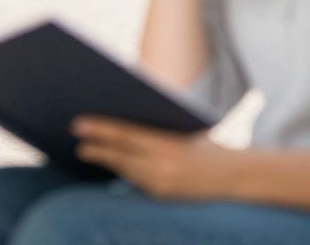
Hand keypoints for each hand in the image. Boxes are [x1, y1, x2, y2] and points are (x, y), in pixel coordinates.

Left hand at [73, 116, 235, 199]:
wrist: (235, 176)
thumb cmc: (206, 143)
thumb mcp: (182, 128)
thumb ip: (155, 125)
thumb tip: (120, 113)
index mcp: (167, 145)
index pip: (126, 136)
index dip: (99, 130)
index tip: (77, 124)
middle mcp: (163, 167)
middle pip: (120, 155)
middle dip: (95, 145)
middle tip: (74, 135)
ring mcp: (161, 185)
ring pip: (124, 170)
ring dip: (104, 159)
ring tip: (85, 149)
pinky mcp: (162, 196)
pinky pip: (135, 181)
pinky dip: (120, 170)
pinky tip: (107, 162)